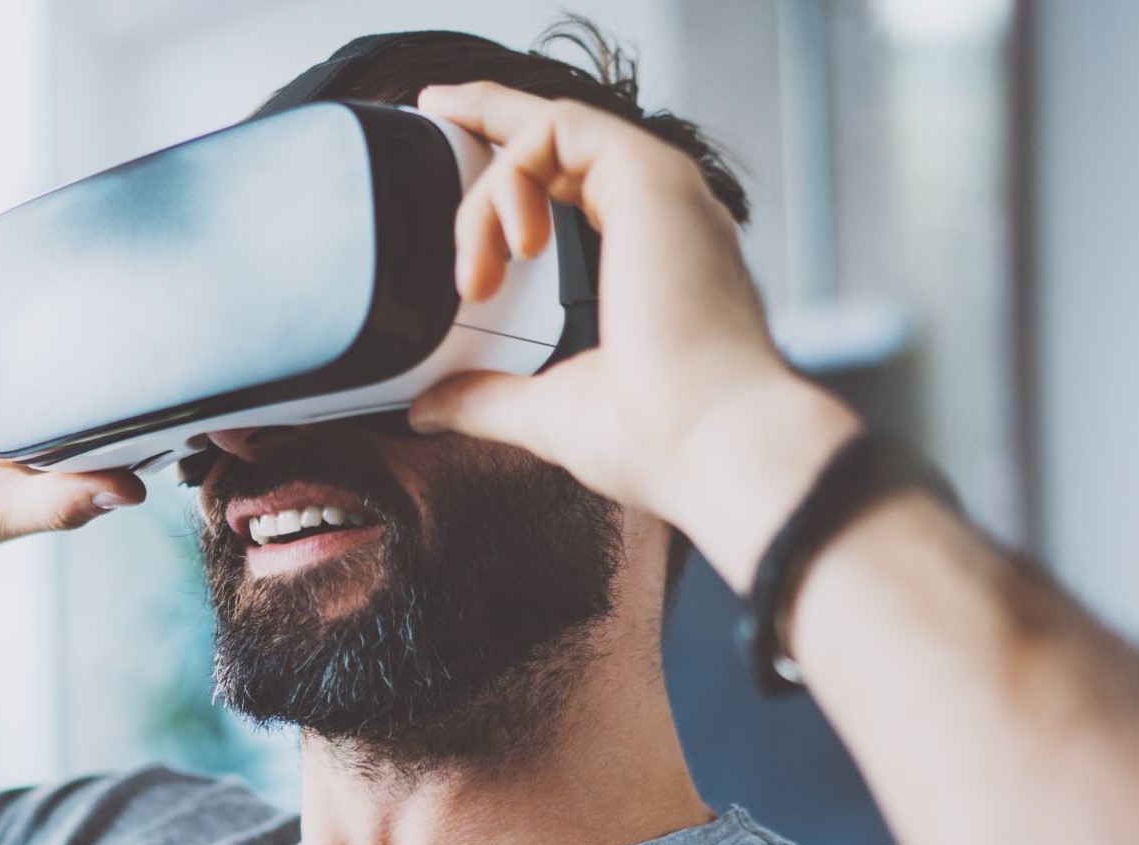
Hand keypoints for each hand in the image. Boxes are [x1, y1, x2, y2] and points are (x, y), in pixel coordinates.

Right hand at [0, 249, 144, 597]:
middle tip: (164, 267)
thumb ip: (56, 504)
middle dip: (112, 297)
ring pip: (25, 284)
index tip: (195, 348)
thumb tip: (129, 493)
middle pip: (75, 324)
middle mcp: (16, 381)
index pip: (108, 386)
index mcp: (46, 430)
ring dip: (57, 256)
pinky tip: (21, 226)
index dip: (143, 366)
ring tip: (106, 226)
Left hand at [406, 83, 858, 585]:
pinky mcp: (645, 175)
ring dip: (487, 194)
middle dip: (488, 115)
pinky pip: (552, 130)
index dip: (515, 173)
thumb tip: (429, 407)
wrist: (709, 443)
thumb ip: (488, 397)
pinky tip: (507, 251)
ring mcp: (658, 190)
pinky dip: (507, 180)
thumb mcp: (548, 411)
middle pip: (563, 138)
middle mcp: (661, 215)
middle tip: (433, 107)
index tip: (459, 178)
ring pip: (547, 136)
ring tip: (476, 280)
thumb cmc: (654, 438)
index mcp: (649, 261)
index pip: (575, 186)